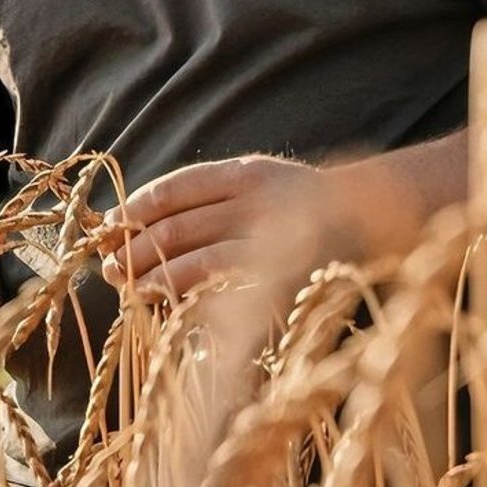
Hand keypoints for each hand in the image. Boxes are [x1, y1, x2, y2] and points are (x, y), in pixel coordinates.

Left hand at [99, 154, 330, 300]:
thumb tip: (144, 224)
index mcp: (247, 174)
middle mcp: (256, 203)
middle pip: (175, 228)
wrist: (378, 224)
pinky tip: (174, 312)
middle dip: (133, 250)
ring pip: (193, 264)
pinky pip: (226, 297)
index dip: (134, 209)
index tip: (108, 226)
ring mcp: (271, 244)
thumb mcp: (264, 184)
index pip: (174, 189)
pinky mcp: (282, 284)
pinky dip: (193, 306)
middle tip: (109, 267)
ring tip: (131, 289)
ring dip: (153, 280)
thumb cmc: (307, 208)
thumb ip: (216, 199)